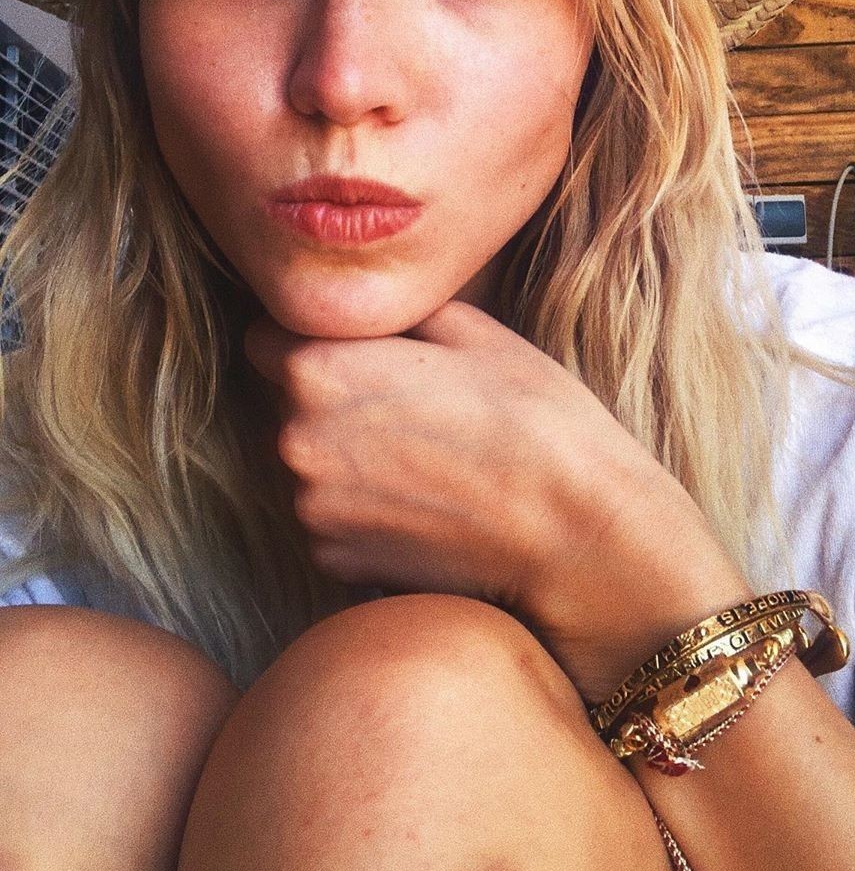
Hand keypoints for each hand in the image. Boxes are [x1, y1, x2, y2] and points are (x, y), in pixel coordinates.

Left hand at [244, 300, 748, 701]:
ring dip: (347, 457)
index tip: (362, 351)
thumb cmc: (534, 420)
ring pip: (310, 464)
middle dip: (332, 400)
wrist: (573, 533)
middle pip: (287, 405)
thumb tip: (364, 308)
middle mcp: (295, 440)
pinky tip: (427, 503)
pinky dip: (363, 511)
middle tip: (411, 404)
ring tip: (429, 457)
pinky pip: (331, 519)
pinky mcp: (335, 562)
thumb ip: (392, 315)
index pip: (265, 339)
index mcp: (320, 369)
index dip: (313, 339)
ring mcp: (312, 509)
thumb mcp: (470, 330)